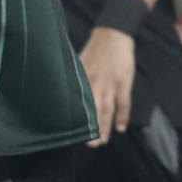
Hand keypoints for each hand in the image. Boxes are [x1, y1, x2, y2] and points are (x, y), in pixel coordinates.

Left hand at [79, 26, 136, 145]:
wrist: (112, 36)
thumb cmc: (92, 51)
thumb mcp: (76, 65)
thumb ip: (72, 80)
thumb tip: (57, 92)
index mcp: (80, 80)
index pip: (76, 104)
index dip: (74, 119)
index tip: (69, 133)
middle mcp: (93, 84)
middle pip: (91, 111)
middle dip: (90, 129)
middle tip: (89, 145)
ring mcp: (109, 84)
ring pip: (107, 110)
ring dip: (105, 127)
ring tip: (102, 142)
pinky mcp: (123, 83)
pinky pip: (123, 103)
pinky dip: (123, 116)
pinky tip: (121, 128)